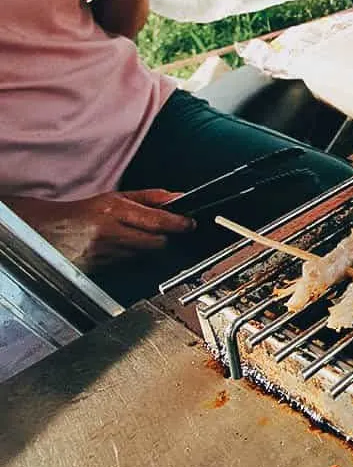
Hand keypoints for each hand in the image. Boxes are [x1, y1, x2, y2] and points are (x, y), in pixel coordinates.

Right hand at [8, 190, 193, 270]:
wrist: (48, 230)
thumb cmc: (83, 213)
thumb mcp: (117, 197)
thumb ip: (150, 198)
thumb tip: (178, 197)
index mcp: (115, 211)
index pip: (158, 221)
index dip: (179, 224)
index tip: (189, 224)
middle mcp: (110, 233)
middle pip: (156, 242)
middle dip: (164, 238)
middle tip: (162, 231)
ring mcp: (104, 253)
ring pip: (143, 255)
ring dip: (145, 248)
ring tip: (130, 237)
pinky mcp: (100, 269)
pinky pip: (128, 265)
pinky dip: (130, 258)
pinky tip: (118, 249)